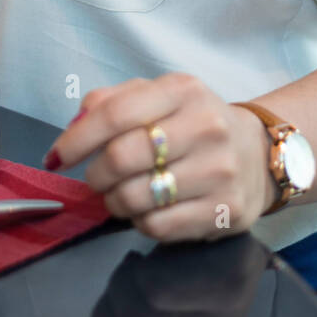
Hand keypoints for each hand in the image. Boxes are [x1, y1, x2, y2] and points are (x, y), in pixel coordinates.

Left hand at [44, 73, 277, 241]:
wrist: (259, 153)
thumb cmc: (192, 122)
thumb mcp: (157, 96)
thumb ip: (112, 101)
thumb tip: (74, 127)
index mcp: (182, 90)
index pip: (115, 114)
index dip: (77, 139)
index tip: (57, 156)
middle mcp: (205, 126)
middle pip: (122, 157)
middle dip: (95, 174)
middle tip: (94, 178)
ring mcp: (219, 170)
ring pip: (136, 197)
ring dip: (113, 201)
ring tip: (117, 194)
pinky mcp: (227, 210)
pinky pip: (158, 227)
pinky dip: (139, 222)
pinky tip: (145, 210)